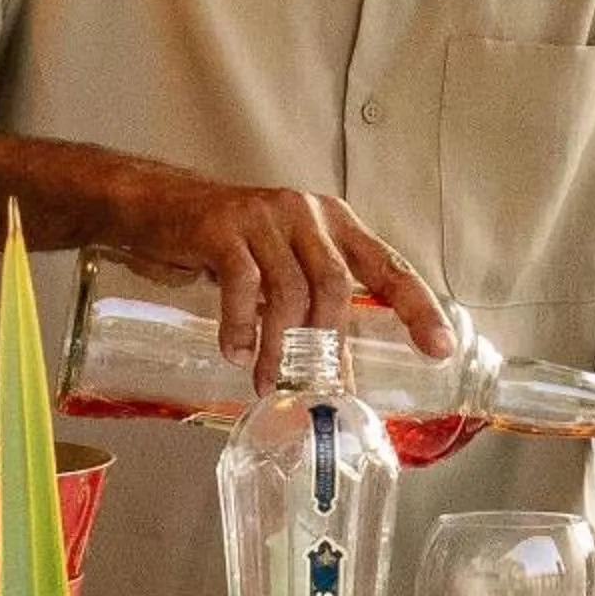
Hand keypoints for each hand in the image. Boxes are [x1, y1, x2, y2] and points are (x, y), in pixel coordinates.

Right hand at [107, 165, 453, 388]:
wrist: (154, 207)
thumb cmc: (224, 243)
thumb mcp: (279, 260)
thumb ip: (309, 295)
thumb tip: (331, 361)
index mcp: (333, 224)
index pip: (388, 266)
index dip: (418, 307)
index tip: (440, 348)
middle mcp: (306, 215)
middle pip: (337, 285)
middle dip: (330, 344)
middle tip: (322, 388)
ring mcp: (264, 218)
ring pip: (290, 291)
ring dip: (281, 346)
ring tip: (267, 381)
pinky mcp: (224, 228)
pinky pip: (243, 285)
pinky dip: (241, 325)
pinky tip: (235, 352)